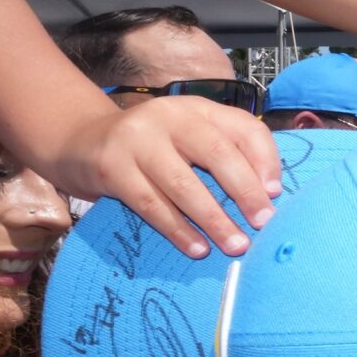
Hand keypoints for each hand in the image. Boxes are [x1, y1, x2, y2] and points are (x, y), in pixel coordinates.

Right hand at [53, 95, 279, 257]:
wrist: (80, 142)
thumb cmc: (150, 148)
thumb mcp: (186, 139)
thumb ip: (224, 153)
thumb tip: (268, 193)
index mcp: (197, 109)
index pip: (243, 127)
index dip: (265, 159)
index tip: (276, 194)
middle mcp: (169, 116)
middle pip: (217, 152)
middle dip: (244, 191)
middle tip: (264, 223)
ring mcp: (137, 140)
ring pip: (184, 183)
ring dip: (213, 219)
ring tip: (236, 245)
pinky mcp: (111, 167)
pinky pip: (151, 204)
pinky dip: (177, 230)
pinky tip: (196, 248)